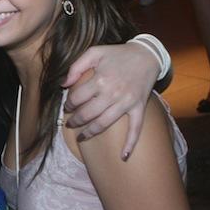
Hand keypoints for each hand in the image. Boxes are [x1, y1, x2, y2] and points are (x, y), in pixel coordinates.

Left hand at [63, 42, 159, 158]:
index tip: (67, 106)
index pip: (77, 98)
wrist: (146, 55)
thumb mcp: (94, 52)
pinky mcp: (139, 108)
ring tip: (81, 137)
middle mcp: (112, 93)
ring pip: (104, 123)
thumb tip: (63, 84)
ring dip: (90, 132)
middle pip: (87, 114)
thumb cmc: (117, 54)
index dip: (68, 104)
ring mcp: (127, 102)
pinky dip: (130, 144)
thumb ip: (76, 67)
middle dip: (75, 121)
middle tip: (70, 124)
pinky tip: (123, 156)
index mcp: (100, 79)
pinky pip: (136, 129)